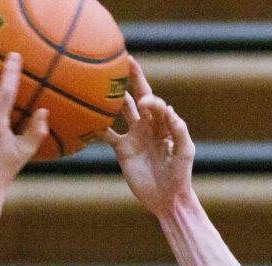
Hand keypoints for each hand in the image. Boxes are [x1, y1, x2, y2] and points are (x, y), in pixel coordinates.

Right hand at [104, 60, 194, 216]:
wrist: (167, 199)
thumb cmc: (180, 176)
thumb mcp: (184, 153)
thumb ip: (179, 131)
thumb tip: (168, 108)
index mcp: (163, 124)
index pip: (155, 103)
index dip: (150, 99)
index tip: (146, 103)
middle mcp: (148, 126)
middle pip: (138, 97)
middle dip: (132, 79)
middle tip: (124, 60)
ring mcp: (134, 136)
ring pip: (120, 111)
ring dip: (112, 98)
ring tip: (101, 83)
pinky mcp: (122, 150)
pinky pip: (107, 134)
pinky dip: (97, 126)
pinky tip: (87, 117)